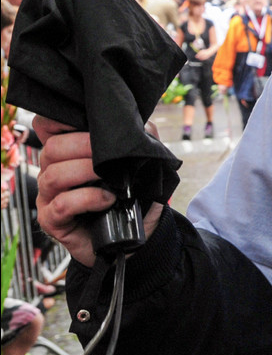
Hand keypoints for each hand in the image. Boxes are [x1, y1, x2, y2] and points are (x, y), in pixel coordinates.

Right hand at [33, 116, 163, 267]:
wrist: (135, 234)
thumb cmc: (132, 195)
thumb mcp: (141, 161)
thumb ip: (140, 137)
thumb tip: (141, 123)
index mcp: (68, 151)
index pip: (47, 126)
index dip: (60, 120)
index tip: (86, 121)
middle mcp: (52, 169)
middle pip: (53, 148)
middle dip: (84, 145)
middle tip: (109, 153)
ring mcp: (49, 195)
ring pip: (54, 175)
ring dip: (86, 171)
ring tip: (112, 178)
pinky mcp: (53, 220)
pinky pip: (62, 204)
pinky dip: (88, 198)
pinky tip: (107, 199)